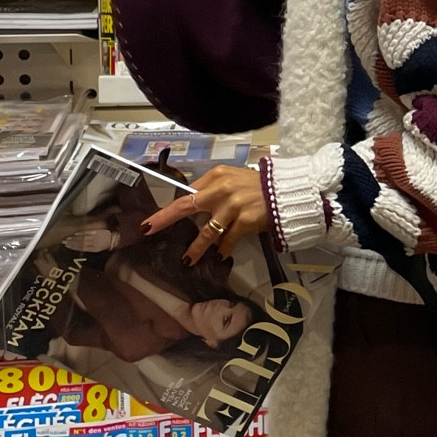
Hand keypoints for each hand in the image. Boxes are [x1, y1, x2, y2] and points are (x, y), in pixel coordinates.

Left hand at [141, 166, 266, 264]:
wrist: (288, 192)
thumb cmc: (260, 186)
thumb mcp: (235, 179)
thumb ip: (215, 189)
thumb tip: (195, 204)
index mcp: (217, 176)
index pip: (188, 193)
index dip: (169, 208)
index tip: (152, 220)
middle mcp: (221, 189)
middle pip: (187, 206)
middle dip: (165, 218)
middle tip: (148, 229)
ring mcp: (233, 206)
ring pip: (207, 231)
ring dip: (196, 248)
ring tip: (187, 260)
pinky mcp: (245, 221)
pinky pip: (228, 240)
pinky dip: (222, 250)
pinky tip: (219, 257)